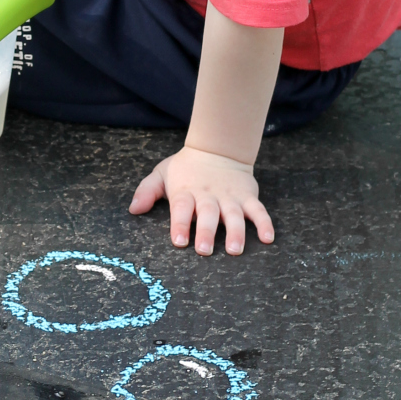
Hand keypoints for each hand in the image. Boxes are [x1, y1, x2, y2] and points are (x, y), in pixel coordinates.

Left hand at [129, 145, 273, 255]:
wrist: (216, 148)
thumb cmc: (185, 169)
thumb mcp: (162, 174)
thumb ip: (147, 191)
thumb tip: (133, 209)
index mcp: (185, 192)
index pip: (181, 208)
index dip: (180, 224)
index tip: (179, 241)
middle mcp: (208, 196)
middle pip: (208, 214)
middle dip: (206, 232)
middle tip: (205, 250)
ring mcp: (229, 197)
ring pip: (234, 215)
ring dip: (236, 232)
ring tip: (235, 250)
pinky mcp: (247, 197)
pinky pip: (259, 210)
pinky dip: (264, 223)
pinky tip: (268, 238)